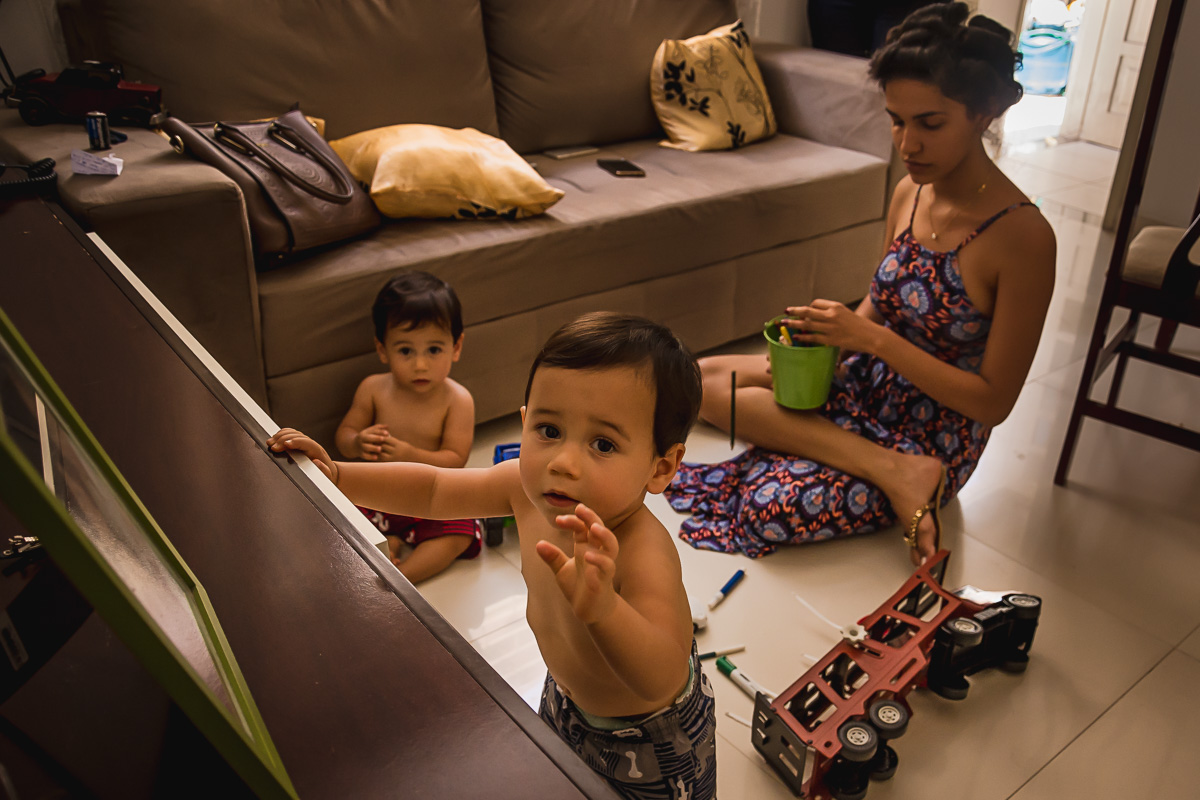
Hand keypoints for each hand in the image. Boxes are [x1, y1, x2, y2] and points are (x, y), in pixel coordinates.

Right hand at [267, 428, 338, 483]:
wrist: (329, 472)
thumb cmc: (326, 475)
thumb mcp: (328, 476)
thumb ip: (324, 470)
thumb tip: (317, 462)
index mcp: (317, 451)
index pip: (306, 442)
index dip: (296, 442)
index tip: (285, 444)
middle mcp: (311, 444)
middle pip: (296, 436)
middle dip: (283, 439)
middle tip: (272, 447)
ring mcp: (305, 442)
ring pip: (292, 433)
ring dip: (280, 436)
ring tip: (270, 443)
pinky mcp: (299, 443)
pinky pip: (290, 434)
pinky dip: (281, 435)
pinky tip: (274, 439)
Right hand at [354, 423, 389, 460]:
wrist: (354, 446)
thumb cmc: (367, 437)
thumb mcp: (370, 431)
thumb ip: (379, 428)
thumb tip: (387, 426)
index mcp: (365, 433)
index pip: (373, 431)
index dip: (380, 432)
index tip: (387, 433)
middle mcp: (362, 439)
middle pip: (368, 438)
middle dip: (376, 438)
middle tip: (383, 439)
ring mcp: (361, 447)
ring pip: (366, 447)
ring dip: (373, 448)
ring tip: (380, 449)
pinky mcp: (361, 454)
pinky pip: (365, 456)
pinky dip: (370, 457)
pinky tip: (376, 457)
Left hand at [375, 435, 414, 462]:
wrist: (414, 458)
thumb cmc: (406, 449)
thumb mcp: (400, 443)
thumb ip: (392, 441)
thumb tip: (381, 437)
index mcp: (399, 445)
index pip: (387, 439)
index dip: (381, 437)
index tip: (376, 436)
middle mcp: (396, 451)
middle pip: (383, 446)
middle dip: (377, 444)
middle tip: (370, 441)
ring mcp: (394, 458)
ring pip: (381, 453)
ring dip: (376, 451)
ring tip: (371, 448)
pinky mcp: (391, 463)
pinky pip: (382, 460)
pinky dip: (377, 457)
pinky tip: (373, 455)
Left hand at [535, 503, 618, 624]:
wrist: (590, 611)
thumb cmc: (578, 587)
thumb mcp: (561, 570)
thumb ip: (552, 557)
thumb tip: (539, 544)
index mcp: (585, 547)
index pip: (582, 527)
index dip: (573, 520)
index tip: (558, 519)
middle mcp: (596, 552)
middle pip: (599, 528)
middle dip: (591, 517)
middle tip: (580, 508)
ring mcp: (603, 564)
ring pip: (611, 544)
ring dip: (604, 534)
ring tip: (593, 527)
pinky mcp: (605, 579)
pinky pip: (607, 566)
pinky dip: (599, 560)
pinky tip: (587, 555)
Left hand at [784, 299, 880, 353]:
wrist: (872, 336)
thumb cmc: (861, 326)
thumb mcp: (847, 314)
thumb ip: (833, 314)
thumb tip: (820, 317)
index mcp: (836, 306)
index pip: (815, 303)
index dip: (807, 307)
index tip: (803, 312)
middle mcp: (832, 315)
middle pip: (807, 310)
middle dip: (794, 311)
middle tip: (786, 311)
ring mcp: (831, 327)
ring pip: (807, 324)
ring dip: (793, 323)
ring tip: (784, 323)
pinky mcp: (831, 339)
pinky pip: (812, 337)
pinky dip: (802, 336)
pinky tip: (796, 336)